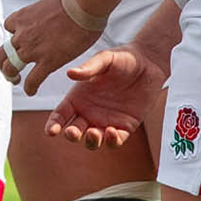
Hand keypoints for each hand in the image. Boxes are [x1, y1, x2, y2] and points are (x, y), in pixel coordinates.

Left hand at [3, 0, 99, 93]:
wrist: (85, 6)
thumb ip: (49, 4)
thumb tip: (55, 1)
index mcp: (23, 17)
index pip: (9, 27)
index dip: (15, 33)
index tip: (23, 38)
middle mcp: (22, 34)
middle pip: (2, 53)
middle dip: (3, 62)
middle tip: (8, 68)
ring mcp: (32, 50)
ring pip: (11, 68)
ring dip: (11, 75)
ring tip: (15, 80)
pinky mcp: (47, 62)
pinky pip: (32, 80)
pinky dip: (29, 87)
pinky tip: (31, 91)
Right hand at [46, 42, 168, 150]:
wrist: (149, 63)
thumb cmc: (123, 58)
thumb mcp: (105, 59)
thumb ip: (89, 68)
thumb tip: (70, 73)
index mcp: (79, 97)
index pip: (60, 115)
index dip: (53, 124)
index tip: (51, 132)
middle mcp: (89, 112)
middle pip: (74, 131)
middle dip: (71, 135)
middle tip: (73, 132)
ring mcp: (106, 121)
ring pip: (93, 141)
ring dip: (91, 141)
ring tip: (95, 132)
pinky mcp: (124, 127)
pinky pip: (115, 141)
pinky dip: (112, 141)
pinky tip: (113, 132)